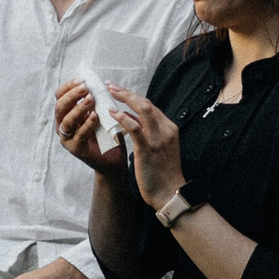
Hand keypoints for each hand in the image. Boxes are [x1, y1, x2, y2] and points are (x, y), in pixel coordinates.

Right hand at [55, 78, 127, 173]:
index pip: (60, 96)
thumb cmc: (106, 132)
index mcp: (66, 113)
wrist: (113, 157)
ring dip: (78, 109)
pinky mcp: (76, 149)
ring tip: (91, 100)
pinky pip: (78, 135)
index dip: (68, 86)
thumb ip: (95, 99)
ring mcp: (67, 138)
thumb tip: (96, 81)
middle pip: (59, 107)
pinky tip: (95, 117)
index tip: (82, 80)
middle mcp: (63, 125)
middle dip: (72, 96)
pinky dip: (86, 125)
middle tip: (86, 88)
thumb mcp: (100, 111)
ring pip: (66, 121)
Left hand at [107, 84, 185, 209]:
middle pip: (146, 103)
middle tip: (111, 86)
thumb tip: (130, 117)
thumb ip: (146, 131)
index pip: (151, 106)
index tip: (120, 91)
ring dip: (125, 98)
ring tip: (109, 92)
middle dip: (128, 93)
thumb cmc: (162, 172)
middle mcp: (165, 130)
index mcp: (169, 128)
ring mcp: (158, 138)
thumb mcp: (157, 147)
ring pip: (143, 109)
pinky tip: (112, 112)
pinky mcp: (148, 148)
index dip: (134, 97)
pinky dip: (122, 117)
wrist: (169, 192)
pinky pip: (134, 127)